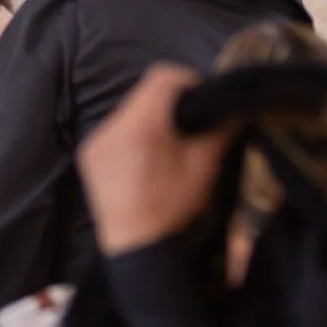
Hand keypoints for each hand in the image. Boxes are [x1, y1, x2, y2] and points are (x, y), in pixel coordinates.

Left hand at [77, 64, 234, 255]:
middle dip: (169, 102)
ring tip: (167, 144)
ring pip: (129, 111)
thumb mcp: (205, 166)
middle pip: (144, 93)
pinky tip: (145, 158)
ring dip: (150, 119)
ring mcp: (95, 139)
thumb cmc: (173, 206)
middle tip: (188, 125)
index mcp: (141, 125)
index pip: (162, 77)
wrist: (137, 248)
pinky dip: (132, 135)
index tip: (201, 103)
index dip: (187, 82)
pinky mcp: (87, 153)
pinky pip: (114, 130)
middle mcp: (111, 126)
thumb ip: (222, 128)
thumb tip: (238, 102)